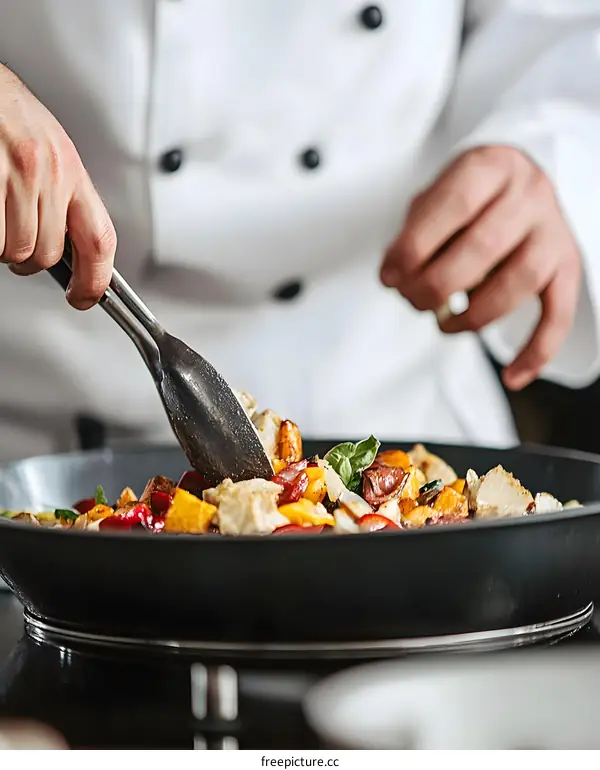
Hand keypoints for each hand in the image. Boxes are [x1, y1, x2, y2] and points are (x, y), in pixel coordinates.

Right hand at [0, 65, 115, 308]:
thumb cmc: (4, 110)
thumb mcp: (48, 148)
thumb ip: (62, 195)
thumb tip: (71, 243)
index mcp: (70, 168)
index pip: (99, 239)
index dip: (96, 280)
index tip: (86, 296)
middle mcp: (47, 173)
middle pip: (48, 254)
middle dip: (29, 259)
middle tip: (14, 238)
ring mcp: (14, 178)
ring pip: (15, 251)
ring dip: (2, 246)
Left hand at [381, 146, 581, 389]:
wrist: (529, 174)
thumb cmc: (471, 193)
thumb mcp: (439, 189)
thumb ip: (417, 227)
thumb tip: (396, 273)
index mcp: (490, 167)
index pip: (452, 207)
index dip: (414, 247)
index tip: (388, 275)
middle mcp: (528, 196)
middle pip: (482, 249)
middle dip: (434, 285)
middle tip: (411, 299)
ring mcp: (552, 232)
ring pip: (517, 283)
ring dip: (472, 316)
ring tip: (443, 322)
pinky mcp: (567, 267)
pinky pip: (558, 314)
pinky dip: (536, 351)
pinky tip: (511, 377)